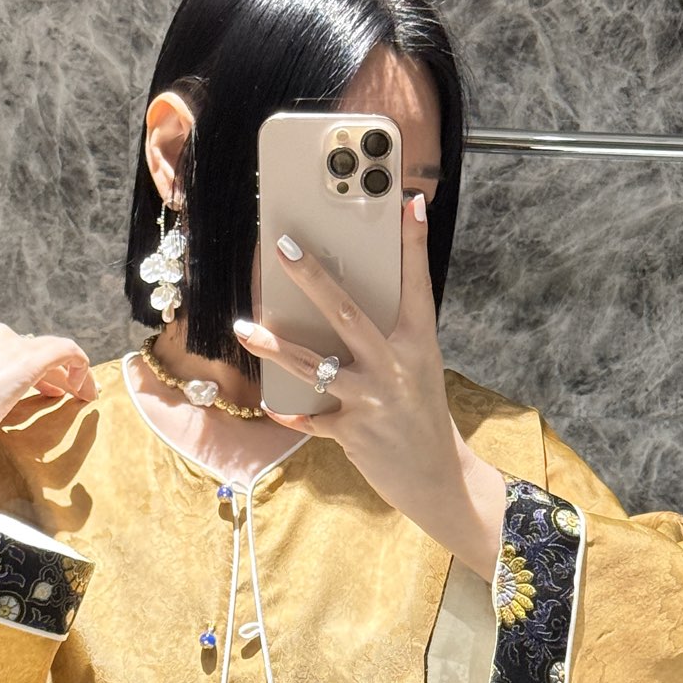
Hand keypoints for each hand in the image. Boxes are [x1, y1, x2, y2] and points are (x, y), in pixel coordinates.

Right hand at [0, 321, 97, 503]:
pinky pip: (66, 351)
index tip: (42, 390)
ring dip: (67, 373)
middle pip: (31, 349)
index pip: (8, 349)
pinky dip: (81, 367)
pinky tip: (87, 391)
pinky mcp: (28, 359)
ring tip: (79, 396)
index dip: (28, 369)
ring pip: (50, 351)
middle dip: (51, 372)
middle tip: (64, 394)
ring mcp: (8, 345)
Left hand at [232, 192, 459, 516]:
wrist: (438, 480)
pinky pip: (311, 416)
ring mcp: (372, 399)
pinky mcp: (352, 431)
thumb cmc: (422, 417)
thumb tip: (340, 310)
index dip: (414, 244)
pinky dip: (291, 412)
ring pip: (313, 364)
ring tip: (244, 329)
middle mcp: (395, 367)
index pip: (417, 285)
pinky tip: (273, 404)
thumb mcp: (417, 372)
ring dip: (274, 346)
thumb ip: (388, 342)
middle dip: (312, 277)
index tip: (408, 203)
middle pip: (346, 313)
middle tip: (283, 247)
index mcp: (418, 345)